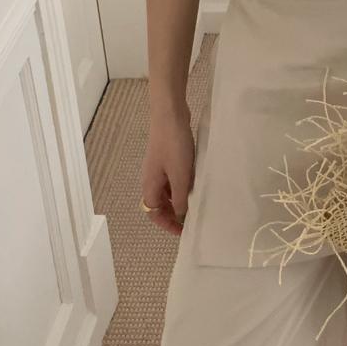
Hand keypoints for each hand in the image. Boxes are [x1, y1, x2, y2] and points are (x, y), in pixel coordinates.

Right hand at [140, 108, 194, 234]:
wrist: (170, 115)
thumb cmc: (174, 146)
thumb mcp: (179, 176)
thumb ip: (179, 198)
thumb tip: (180, 216)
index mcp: (150, 185)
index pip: (153, 213)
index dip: (167, 224)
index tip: (184, 230)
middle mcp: (151, 179)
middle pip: (159, 204)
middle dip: (173, 215)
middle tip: (192, 219)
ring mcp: (159, 168)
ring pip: (167, 192)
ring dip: (179, 201)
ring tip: (196, 204)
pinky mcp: (167, 158)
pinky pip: (173, 180)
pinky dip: (181, 187)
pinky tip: (195, 184)